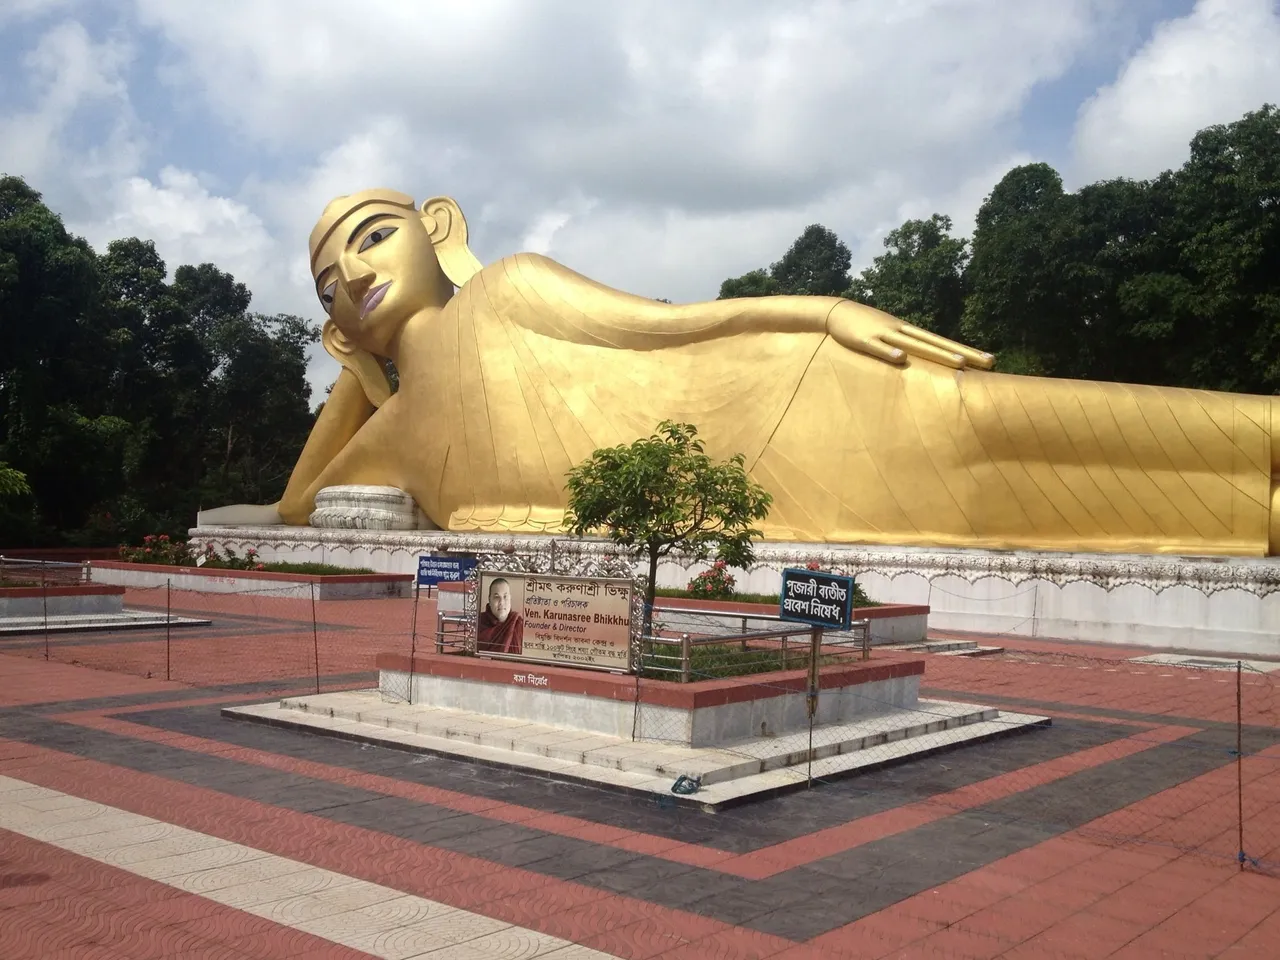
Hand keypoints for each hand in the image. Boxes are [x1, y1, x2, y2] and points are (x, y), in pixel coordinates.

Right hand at [827, 300, 994, 369]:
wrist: (836, 310)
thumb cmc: (864, 325)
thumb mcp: (888, 333)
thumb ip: (904, 345)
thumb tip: (921, 358)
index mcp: (908, 331)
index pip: (942, 342)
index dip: (965, 350)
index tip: (988, 360)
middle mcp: (902, 330)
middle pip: (937, 344)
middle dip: (964, 353)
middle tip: (989, 362)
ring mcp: (884, 334)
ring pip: (915, 345)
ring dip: (938, 354)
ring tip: (960, 364)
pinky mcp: (864, 340)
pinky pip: (878, 348)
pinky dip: (889, 353)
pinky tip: (902, 360)